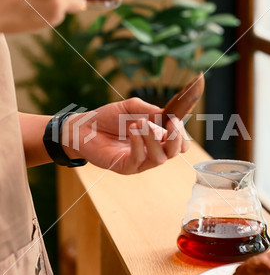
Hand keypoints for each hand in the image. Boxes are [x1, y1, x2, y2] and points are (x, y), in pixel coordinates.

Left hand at [62, 98, 189, 173]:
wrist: (83, 127)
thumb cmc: (107, 118)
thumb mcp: (130, 107)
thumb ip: (148, 109)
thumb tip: (165, 114)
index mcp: (157, 137)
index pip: (180, 142)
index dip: (182, 132)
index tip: (175, 119)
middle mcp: (151, 150)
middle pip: (175, 152)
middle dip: (177, 138)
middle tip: (170, 122)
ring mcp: (140, 161)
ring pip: (160, 158)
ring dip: (153, 138)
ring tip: (140, 123)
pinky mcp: (125, 167)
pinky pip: (139, 160)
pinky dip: (139, 145)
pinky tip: (133, 131)